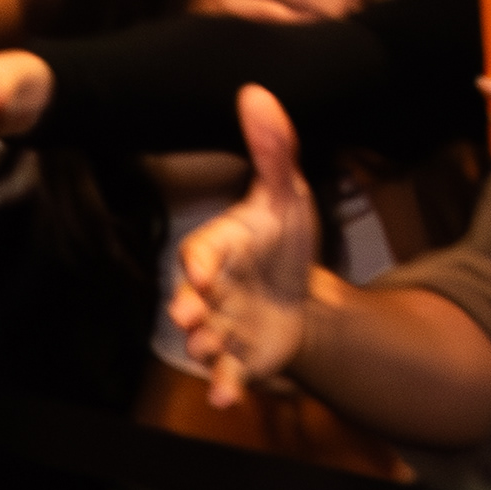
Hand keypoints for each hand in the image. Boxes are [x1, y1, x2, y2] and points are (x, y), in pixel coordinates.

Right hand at [169, 83, 318, 405]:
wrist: (302, 293)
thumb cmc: (284, 240)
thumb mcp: (288, 194)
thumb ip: (274, 150)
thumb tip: (257, 92)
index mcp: (222, 247)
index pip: (203, 251)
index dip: (200, 261)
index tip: (200, 270)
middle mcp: (214, 289)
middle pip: (194, 299)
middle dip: (190, 307)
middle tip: (189, 315)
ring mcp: (224, 325)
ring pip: (206, 337)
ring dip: (204, 346)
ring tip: (207, 349)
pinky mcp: (239, 357)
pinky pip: (227, 373)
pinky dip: (223, 385)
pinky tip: (224, 397)